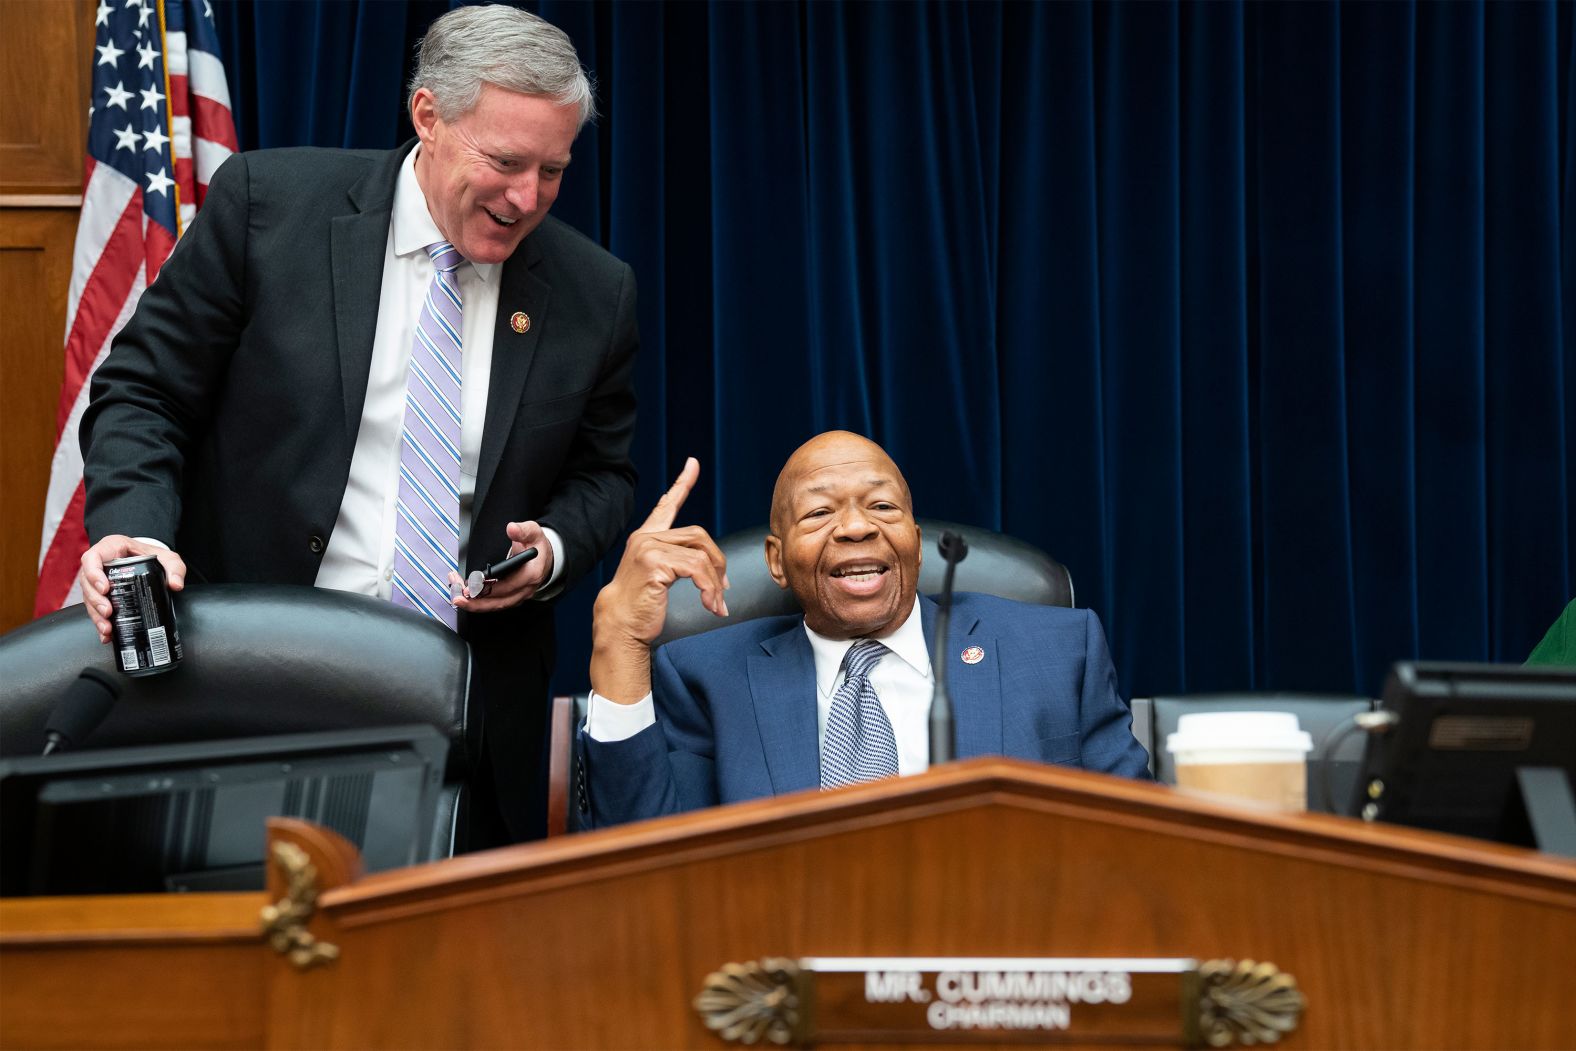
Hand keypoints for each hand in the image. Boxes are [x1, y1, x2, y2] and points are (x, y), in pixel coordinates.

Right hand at [78, 535, 186, 643]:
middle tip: (108, 612)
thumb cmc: (155, 555)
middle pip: (87, 582)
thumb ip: (175, 568)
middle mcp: (101, 563)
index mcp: (111, 547)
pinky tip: (106, 634)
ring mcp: (98, 579)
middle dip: (95, 600)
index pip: (93, 557)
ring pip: (89, 597)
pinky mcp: (101, 593)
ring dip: (95, 614)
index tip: (105, 589)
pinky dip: (99, 621)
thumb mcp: (169, 558)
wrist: (152, 561)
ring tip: (107, 628)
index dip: (93, 573)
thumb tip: (175, 585)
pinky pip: (94, 607)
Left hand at [449, 520, 554, 613]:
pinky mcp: (511, 597)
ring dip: (474, 604)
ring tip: (457, 598)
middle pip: (499, 601)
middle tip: (458, 597)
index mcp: (531, 574)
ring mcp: (518, 595)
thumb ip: (523, 530)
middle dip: (476, 601)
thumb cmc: (538, 546)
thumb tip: (512, 528)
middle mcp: (525, 589)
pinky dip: (479, 602)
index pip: (509, 585)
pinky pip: (494, 604)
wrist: (546, 557)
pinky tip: (465, 597)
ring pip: (495, 605)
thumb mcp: (533, 533)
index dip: (490, 587)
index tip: (473, 584)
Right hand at [590, 458, 729, 702]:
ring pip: (701, 555)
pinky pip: (697, 570)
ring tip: (716, 604)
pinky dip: (710, 589)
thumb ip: (679, 562)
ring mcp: (649, 548)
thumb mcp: (660, 576)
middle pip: (699, 536)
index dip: (682, 483)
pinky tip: (710, 605)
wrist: (620, 624)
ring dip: (715, 583)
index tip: (693, 464)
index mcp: (647, 537)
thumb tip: (715, 567)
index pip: (666, 505)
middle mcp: (646, 537)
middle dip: (717, 563)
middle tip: (723, 589)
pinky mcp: (655, 562)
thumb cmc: (640, 605)